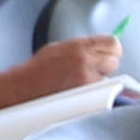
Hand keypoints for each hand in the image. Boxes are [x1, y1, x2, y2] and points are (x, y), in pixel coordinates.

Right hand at [12, 32, 128, 104]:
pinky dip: (94, 92)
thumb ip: (82, 47)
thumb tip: (99, 49)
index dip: (112, 49)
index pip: (113, 43)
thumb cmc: (39, 69)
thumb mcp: (60, 47)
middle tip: (95, 69)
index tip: (108, 53)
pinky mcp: (86, 96)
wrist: (25, 89)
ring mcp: (87, 80)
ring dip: (100, 79)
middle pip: (114, 61)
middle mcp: (86, 61)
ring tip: (81, 81)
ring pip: (108, 78)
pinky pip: (100, 93)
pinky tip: (80, 91)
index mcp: (80, 46)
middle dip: (107, 65)